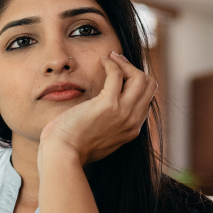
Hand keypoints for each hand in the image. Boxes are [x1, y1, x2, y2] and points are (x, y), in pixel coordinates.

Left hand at [38, 51, 156, 168]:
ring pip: (140, 78)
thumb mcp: (99, 139)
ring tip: (111, 58)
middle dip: (135, 70)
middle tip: (118, 62)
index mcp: (131, 130)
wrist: (62, 155)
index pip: (146, 100)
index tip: (122, 74)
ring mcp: (123, 113)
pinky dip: (112, 64)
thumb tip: (104, 114)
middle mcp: (132, 121)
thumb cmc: (72, 147)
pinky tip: (102, 61)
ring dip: (126, 64)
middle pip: (149, 86)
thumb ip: (108, 127)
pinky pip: (117, 74)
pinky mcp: (108, 104)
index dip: (136, 84)